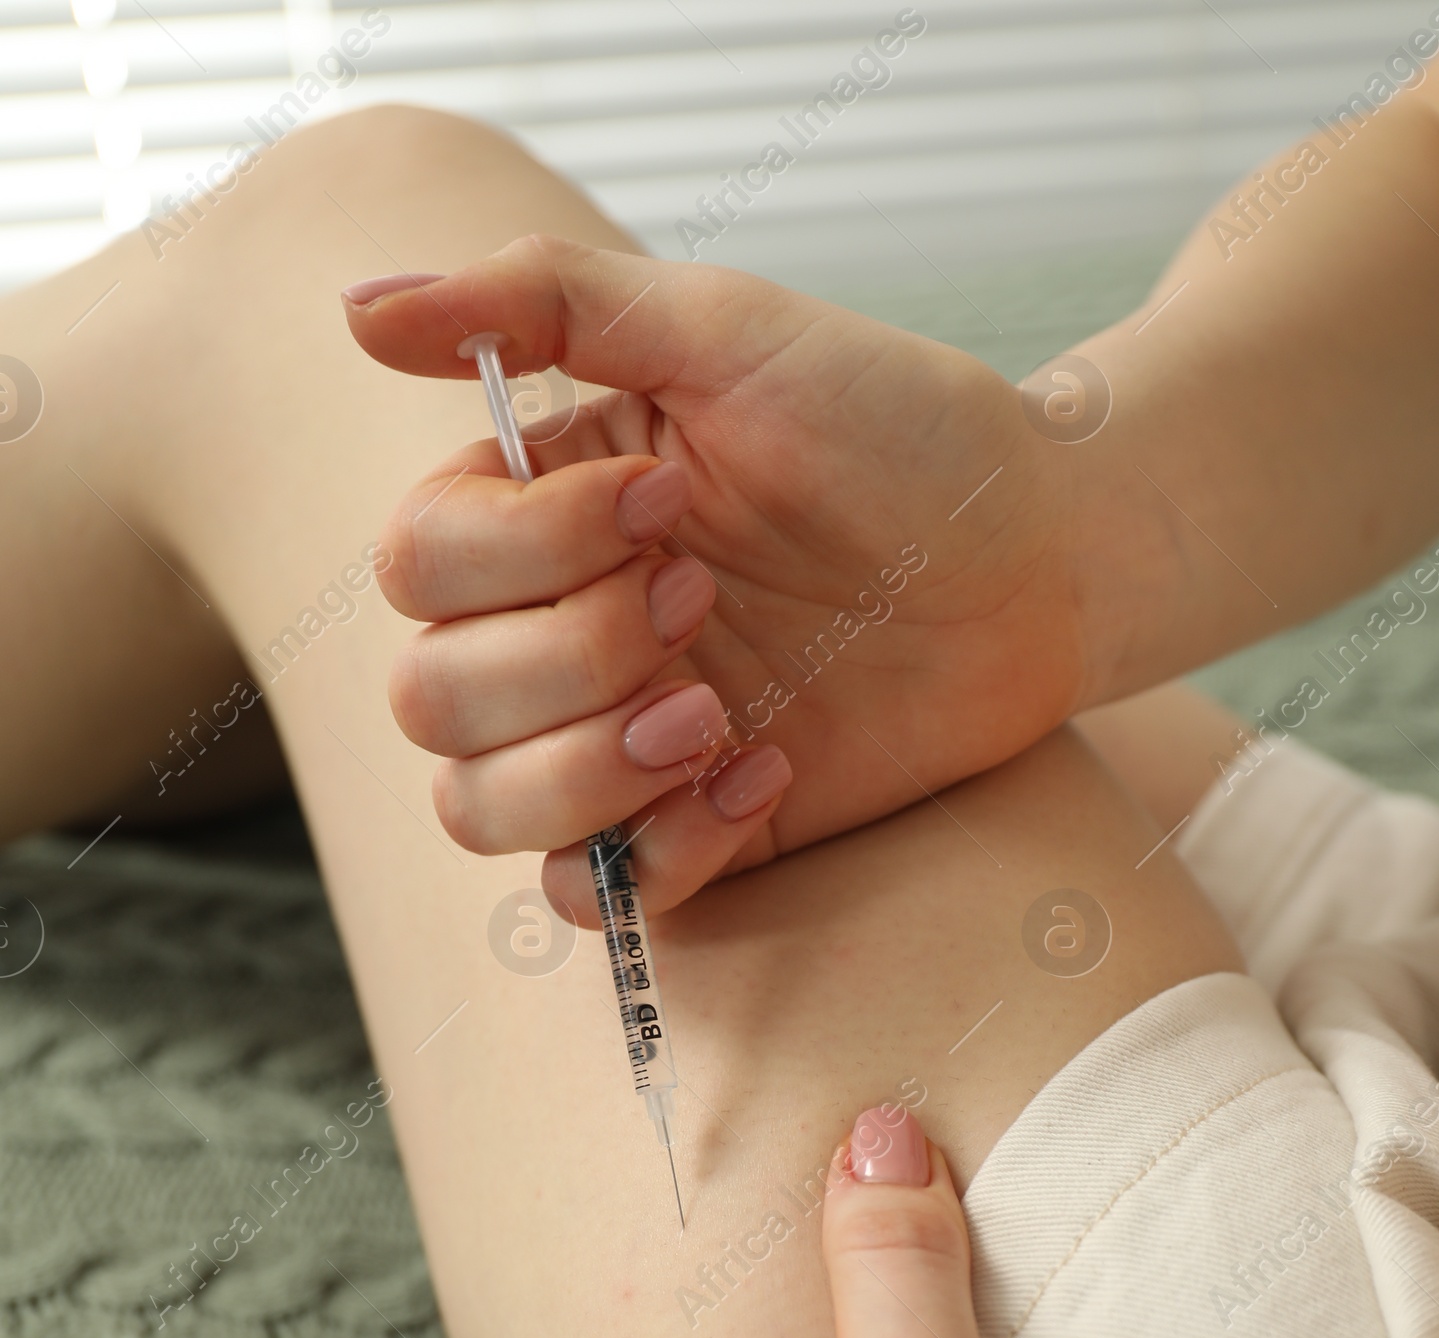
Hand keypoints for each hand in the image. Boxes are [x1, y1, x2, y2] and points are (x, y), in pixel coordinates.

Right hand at [344, 241, 1107, 920]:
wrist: (1041, 555)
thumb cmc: (897, 430)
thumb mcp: (725, 331)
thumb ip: (543, 300)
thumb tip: (356, 307)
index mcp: (540, 511)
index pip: (417, 565)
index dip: (528, 552)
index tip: (679, 507)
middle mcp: (555, 631)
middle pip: (428, 699)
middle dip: (566, 658)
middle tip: (704, 603)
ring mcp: (617, 741)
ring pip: (479, 811)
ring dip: (586, 769)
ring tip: (715, 717)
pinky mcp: (694, 831)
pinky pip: (598, 896)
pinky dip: (664, 851)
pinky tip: (766, 776)